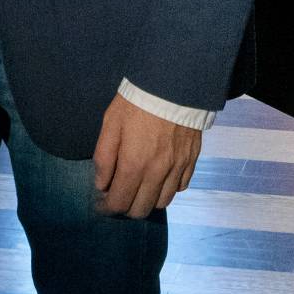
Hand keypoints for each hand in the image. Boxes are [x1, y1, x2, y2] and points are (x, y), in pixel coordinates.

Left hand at [91, 93, 200, 217]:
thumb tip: (101, 185)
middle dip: (126, 208)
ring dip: (148, 200)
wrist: (174, 83)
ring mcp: (177, 168)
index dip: (107, 208)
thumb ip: (104, 157)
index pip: (119, 203)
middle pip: (141, 210)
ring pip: (162, 203)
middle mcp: (157, 173)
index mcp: (133, 165)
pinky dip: (168, 188)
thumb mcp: (110, 123)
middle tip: (119, 195)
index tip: (102, 203)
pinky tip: (160, 177)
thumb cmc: (136, 102)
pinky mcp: (191, 160)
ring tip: (139, 187)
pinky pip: (180, 187)